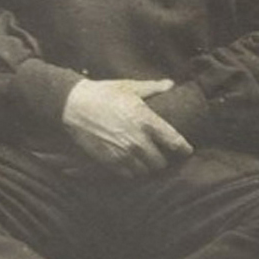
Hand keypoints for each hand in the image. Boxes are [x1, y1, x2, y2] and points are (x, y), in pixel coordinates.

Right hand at [59, 78, 189, 176]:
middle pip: (161, 162)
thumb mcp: (129, 87)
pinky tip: (129, 162)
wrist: (72, 104)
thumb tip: (170, 84)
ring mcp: (123, 152)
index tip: (186, 150)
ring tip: (144, 159)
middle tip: (159, 153)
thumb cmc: (102, 93)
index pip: (175, 142)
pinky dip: (131, 170)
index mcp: (147, 121)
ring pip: (146, 171)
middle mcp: (138, 140)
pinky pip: (128, 174)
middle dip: (162, 159)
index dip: (184, 149)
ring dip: (146, 166)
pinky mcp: (108, 160)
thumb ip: (153, 88)